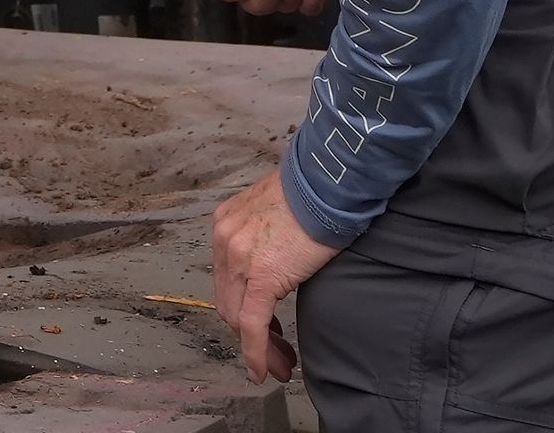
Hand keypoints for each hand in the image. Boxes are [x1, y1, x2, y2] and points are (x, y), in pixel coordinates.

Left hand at [210, 170, 335, 380]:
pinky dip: (256, 351)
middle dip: (249, 335)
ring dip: (258, 347)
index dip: (241, 309)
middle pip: (228, 301)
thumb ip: (268, 239)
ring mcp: (238, 256)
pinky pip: (252, 323)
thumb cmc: (314, 195)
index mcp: (228, 225)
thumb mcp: (277, 215)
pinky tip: (267, 369)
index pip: (227, 279)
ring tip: (281, 365)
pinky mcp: (261, 274)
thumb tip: (280, 263)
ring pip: (237, 316)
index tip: (261, 331)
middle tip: (275, 357)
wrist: (328, 183)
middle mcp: (225, 239)